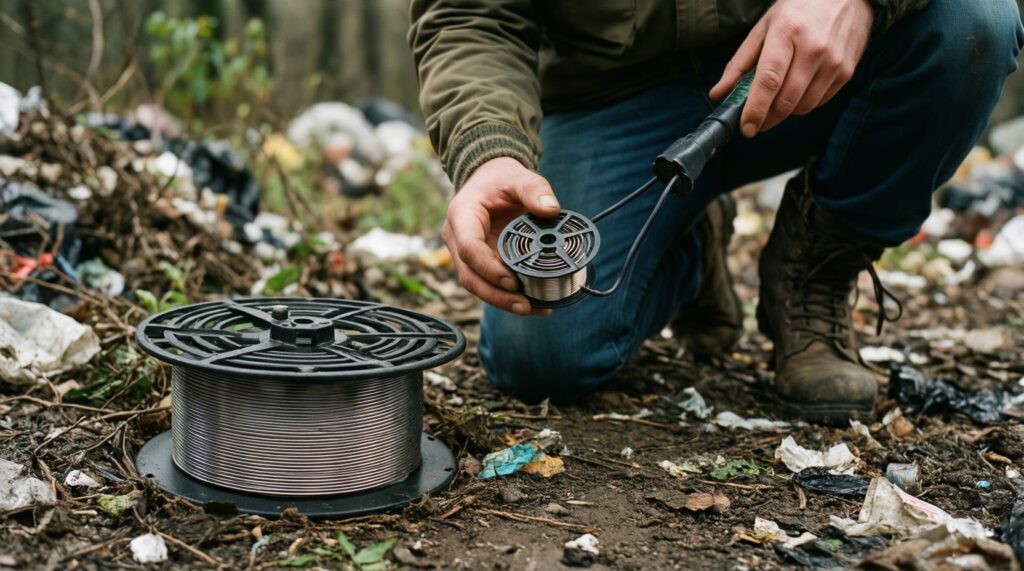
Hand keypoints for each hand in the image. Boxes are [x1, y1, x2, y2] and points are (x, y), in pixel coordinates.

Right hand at [442, 157, 559, 315]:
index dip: (488, 268)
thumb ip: (534, 189)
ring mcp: (467, 256)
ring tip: (533, 309)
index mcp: (461, 216)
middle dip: (496, 296)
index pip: (468, 248)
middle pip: (470, 277)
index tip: (511, 281)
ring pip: (478, 286)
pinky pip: (490, 285)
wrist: (490, 181)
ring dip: (503, 302)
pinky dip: (509, 297)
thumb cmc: (500, 179)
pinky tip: (535, 305)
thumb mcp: (518, 176)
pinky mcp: (480, 264)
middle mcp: (458, 239)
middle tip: (524, 306)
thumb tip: (551, 210)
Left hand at [710, 0, 873, 136]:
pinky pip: (819, 102)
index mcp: (787, 32)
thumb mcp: (764, 28)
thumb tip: (717, 94)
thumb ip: (739, 63)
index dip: (755, 109)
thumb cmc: (798, 11)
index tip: (746, 128)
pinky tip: (797, 90)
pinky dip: (803, 104)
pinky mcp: (846, 71)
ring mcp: (833, 61)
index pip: (769, 80)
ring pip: (803, 106)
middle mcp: (813, 48)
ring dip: (784, 112)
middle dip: (766, 118)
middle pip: (786, 100)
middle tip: (755, 121)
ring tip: (776, 99)